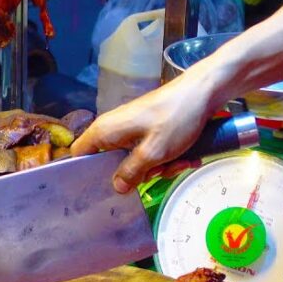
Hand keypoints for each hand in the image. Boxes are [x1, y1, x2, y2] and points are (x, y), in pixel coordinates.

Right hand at [71, 73, 217, 192]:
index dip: (85, 173)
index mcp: (105, 131)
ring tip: (179, 161)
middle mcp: (113, 129)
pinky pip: (149, 151)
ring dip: (158, 166)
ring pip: (135, 160)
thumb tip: (116, 188)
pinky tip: (185, 156)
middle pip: (111, 163)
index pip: (79, 155)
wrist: (203, 92)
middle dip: (136, 174)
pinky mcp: (148, 129)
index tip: (101, 190)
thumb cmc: (175, 118)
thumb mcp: (153, 152)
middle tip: (157, 172)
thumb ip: (131, 172)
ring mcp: (131, 129)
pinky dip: (167, 157)